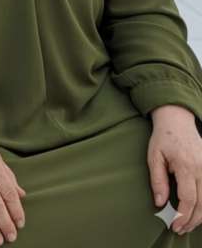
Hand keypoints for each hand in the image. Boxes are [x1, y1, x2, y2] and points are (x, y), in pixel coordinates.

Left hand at [148, 105, 201, 234]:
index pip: (188, 198)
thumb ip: (157, 180)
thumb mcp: (154, 156)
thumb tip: (160, 203)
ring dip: (200, 216)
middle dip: (191, 221)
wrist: (177, 121)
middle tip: (180, 229)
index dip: (182, 216)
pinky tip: (196, 211)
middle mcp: (201, 167)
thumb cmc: (163, 138)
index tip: (174, 226)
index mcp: (186, 165)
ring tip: (187, 224)